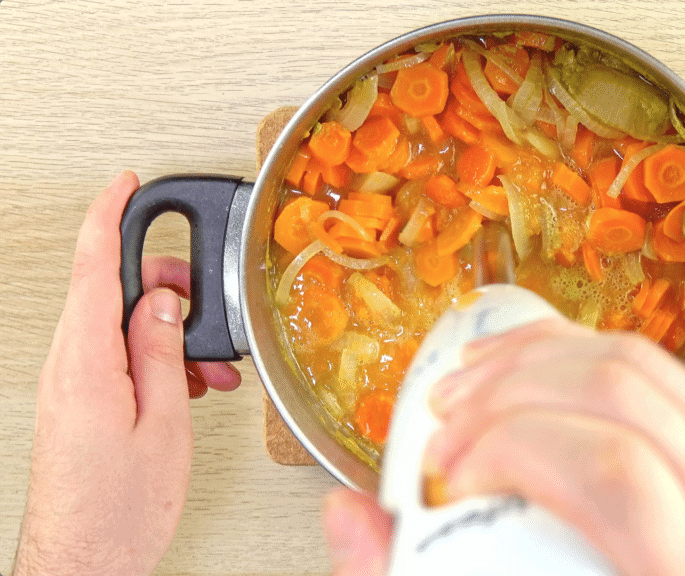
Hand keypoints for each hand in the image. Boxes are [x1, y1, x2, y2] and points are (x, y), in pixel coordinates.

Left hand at [14, 171, 240, 575]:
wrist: (84, 560)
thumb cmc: (119, 508)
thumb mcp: (162, 421)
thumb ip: (160, 351)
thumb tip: (160, 300)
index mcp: (86, 362)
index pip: (92, 267)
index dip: (109, 216)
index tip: (125, 184)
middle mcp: (67, 367)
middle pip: (106, 291)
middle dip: (159, 285)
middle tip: (197, 300)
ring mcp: (67, 384)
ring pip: (114, 325)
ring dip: (162, 330)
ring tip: (202, 363)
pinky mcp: (75, 401)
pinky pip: (113, 356)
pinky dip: (151, 357)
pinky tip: (184, 382)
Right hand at [322, 318, 684, 575]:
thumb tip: (352, 516)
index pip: (618, 474)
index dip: (514, 448)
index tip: (448, 474)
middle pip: (623, 398)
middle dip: (508, 395)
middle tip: (448, 427)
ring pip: (638, 362)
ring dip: (534, 358)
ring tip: (469, 388)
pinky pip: (652, 361)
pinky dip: (572, 349)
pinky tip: (519, 363)